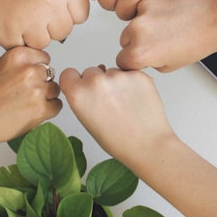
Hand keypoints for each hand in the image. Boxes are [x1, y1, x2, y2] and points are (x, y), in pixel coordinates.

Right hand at [0, 0, 89, 49]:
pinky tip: (8, 19)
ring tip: (20, 14)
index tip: (58, 9)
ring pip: (43, 43)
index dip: (69, 13)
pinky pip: (21, 47)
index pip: (81, 14)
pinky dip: (14, 38)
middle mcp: (46, 2)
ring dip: (32, 34)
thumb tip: (75, 17)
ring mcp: (27, 18)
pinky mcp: (8, 31)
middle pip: (64, 31)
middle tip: (34, 11)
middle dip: (51, 25)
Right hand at [0, 47, 61, 147]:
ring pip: (55, 90)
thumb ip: (17, 61)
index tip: (29, 77)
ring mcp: (37, 90)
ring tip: (27, 103)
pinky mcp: (41, 109)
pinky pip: (57, 106)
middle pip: (51, 74)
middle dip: (41, 83)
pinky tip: (32, 112)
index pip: (44, 58)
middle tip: (26, 93)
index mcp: (19, 56)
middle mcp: (29, 70)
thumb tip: (33, 62)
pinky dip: (48, 110)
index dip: (38, 69)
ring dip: (46, 97)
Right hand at [59, 66, 174, 164]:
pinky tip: (136, 100)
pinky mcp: (137, 74)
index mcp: (78, 94)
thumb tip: (85, 84)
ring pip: (111, 71)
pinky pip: (129, 72)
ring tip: (125, 104)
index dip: (76, 81)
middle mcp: (95, 81)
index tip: (82, 87)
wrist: (147, 145)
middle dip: (97, 82)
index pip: (68, 74)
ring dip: (116, 82)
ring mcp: (118, 75)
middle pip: (91, 71)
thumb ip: (82, 99)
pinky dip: (132, 82)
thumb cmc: (118, 141)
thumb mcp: (87, 122)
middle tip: (108, 102)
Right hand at [117, 0, 216, 71]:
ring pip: (133, 20)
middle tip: (159, 40)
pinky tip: (168, 13)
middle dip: (137, 41)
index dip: (133, 60)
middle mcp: (137, 30)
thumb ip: (147, 62)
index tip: (141, 57)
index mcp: (140, 52)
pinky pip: (143, 4)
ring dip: (144, 23)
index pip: (122, 60)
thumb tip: (138, 56)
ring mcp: (143, 9)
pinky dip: (152, 8)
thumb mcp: (169, 66)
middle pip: (124, 39)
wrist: (214, 18)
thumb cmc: (198, 41)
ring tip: (167, 25)